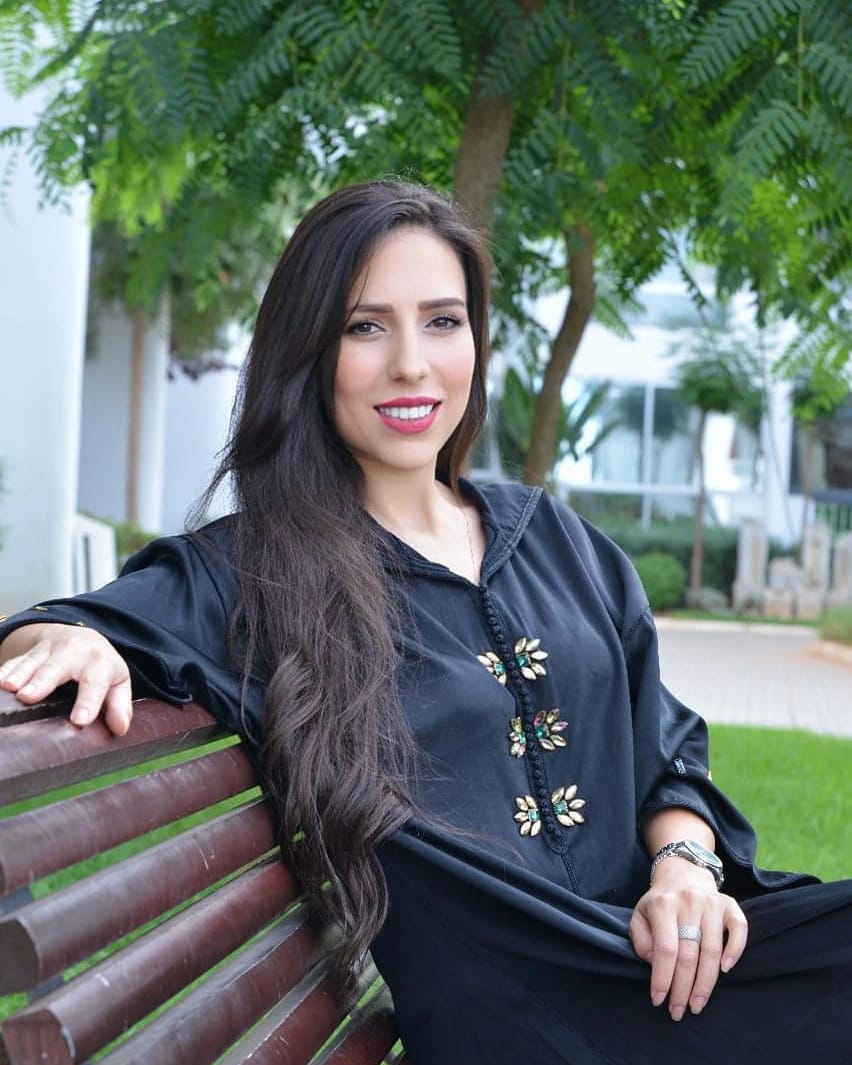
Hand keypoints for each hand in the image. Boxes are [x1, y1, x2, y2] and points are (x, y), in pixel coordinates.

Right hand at [0, 623, 132, 735]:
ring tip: (9, 688)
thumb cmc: (101, 667)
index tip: (80, 720)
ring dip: (18, 674)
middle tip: (28, 697)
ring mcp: (48, 651)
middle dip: (42, 681)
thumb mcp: (118, 682)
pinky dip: (4, 671)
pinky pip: (14, 661)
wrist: (82, 636)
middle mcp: (73, 653)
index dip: (88, 702)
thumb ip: (120, 705)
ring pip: (31, 662)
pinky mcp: (29, 653)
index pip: (95, 683)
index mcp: (99, 663)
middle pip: (57, 668)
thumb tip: (120, 728)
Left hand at [629, 857, 747, 1020]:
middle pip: (689, 954)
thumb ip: (641, 940)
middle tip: (679, 1011)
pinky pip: (739, 928)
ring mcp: (712, 902)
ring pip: (712, 950)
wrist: (683, 872)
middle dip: (683, 988)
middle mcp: (689, 902)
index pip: (665, 949)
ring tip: (697, 1004)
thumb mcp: (639, 915)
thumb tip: (654, 964)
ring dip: (706, 983)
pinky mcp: (730, 904)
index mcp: (663, 904)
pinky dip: (735, 950)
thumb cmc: (659, 902)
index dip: (662, 978)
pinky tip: (726, 971)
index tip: (658, 1000)